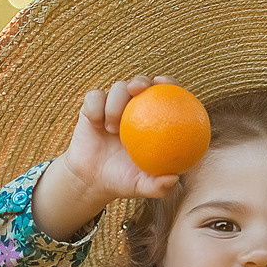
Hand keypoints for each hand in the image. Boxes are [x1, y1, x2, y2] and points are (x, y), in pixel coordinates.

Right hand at [30, 74, 185, 240]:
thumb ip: (159, 186)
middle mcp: (134, 107)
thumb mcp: (142, 186)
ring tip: (112, 128)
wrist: (91, 180)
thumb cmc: (123, 180)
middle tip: (137, 90)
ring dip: (115, 104)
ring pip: (117, 88)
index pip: (166, 93)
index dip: (170, 84)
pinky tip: (96, 123)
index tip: (166, 86)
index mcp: (154, 119)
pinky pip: (94, 98)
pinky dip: (96, 107)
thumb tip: (174, 179)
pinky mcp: (92, 108)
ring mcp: (113, 106)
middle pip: (141, 82)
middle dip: (141, 81)